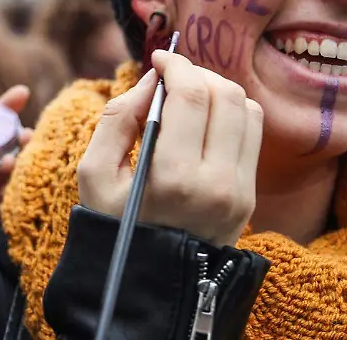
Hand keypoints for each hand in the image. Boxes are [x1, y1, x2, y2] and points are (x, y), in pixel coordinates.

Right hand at [77, 49, 263, 246]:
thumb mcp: (94, 175)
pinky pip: (253, 133)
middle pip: (225, 95)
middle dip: (197, 73)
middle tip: (170, 76)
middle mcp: (217, 183)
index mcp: (175, 178)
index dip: (176, 65)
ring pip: (246, 108)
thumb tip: (153, 79)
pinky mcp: (249, 196)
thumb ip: (118, 118)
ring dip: (217, 90)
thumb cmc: (113, 227)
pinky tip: (205, 120)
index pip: (192, 94)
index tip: (158, 59)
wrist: (147, 288)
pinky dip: (232, 113)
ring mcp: (240, 191)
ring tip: (187, 96)